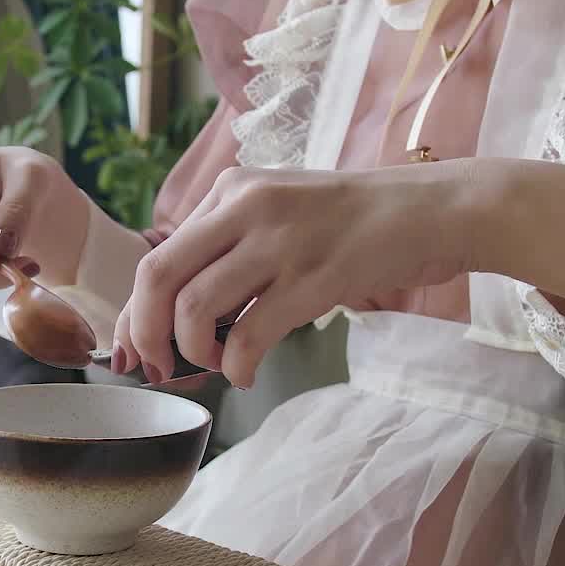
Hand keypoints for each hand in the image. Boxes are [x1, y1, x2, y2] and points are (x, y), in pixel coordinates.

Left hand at [112, 160, 488, 387]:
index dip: (132, 313)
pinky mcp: (316, 276)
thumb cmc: (354, 224)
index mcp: (232, 190)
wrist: (432, 210)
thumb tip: (178, 317)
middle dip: (145, 334)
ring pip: (193, 307)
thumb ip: (232, 248)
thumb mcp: (280, 213)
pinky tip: (246, 375)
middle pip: (157, 276)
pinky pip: (249, 333)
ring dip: (193, 352)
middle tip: (160, 369)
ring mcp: (280, 241)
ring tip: (214, 367)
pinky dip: (237, 366)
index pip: (157, 255)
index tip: (132, 351)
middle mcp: (246, 206)